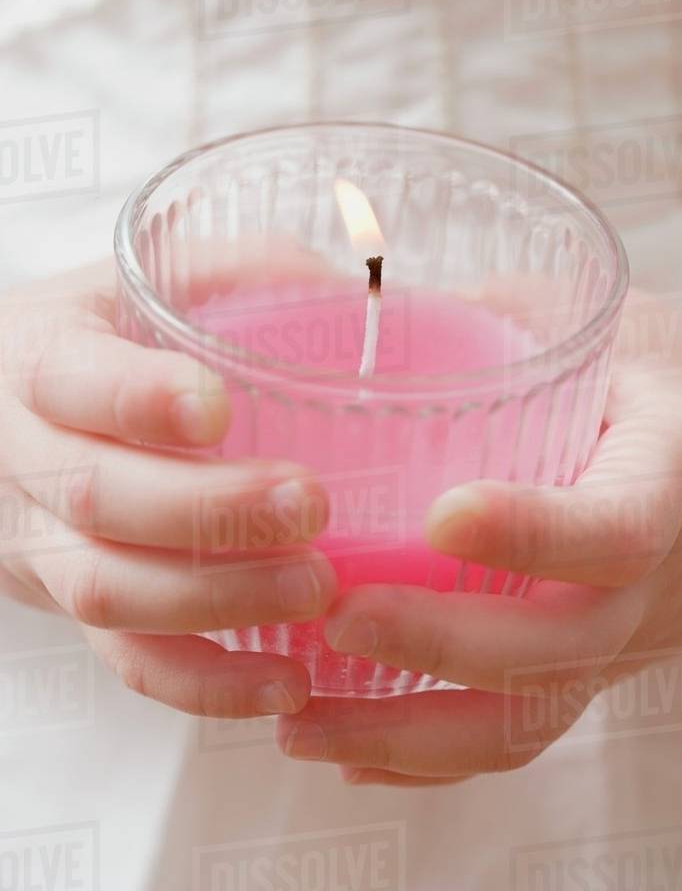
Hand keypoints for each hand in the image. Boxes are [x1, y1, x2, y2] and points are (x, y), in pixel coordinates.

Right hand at [0, 262, 336, 717]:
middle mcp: (24, 454)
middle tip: (311, 506)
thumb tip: (367, 293)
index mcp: (40, 353)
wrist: (12, 410)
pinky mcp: (72, 606)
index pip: (70, 379)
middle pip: (94, 496)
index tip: (218, 407)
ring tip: (318, 589)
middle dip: (206, 511)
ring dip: (217, 600)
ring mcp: (40, 542)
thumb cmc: (113, 332)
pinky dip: (207, 684)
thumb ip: (248, 274)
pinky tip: (286, 683)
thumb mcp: (158, 279)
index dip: (138, 399)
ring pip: (107, 590)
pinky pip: (127, 662)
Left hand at [275, 291, 681, 784]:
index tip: (440, 516)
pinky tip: (345, 751)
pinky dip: (429, 757)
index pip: (617, 527)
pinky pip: (519, 736)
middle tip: (334, 615)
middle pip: (554, 646)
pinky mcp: (595, 671)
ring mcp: (623, 644)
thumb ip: (514, 319)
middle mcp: (650, 586)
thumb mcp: (623, 329)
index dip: (534, 530)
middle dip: (436, 644)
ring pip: (527, 718)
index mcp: (672, 483)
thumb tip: (376, 300)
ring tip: (298, 723)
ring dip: (407, 733)